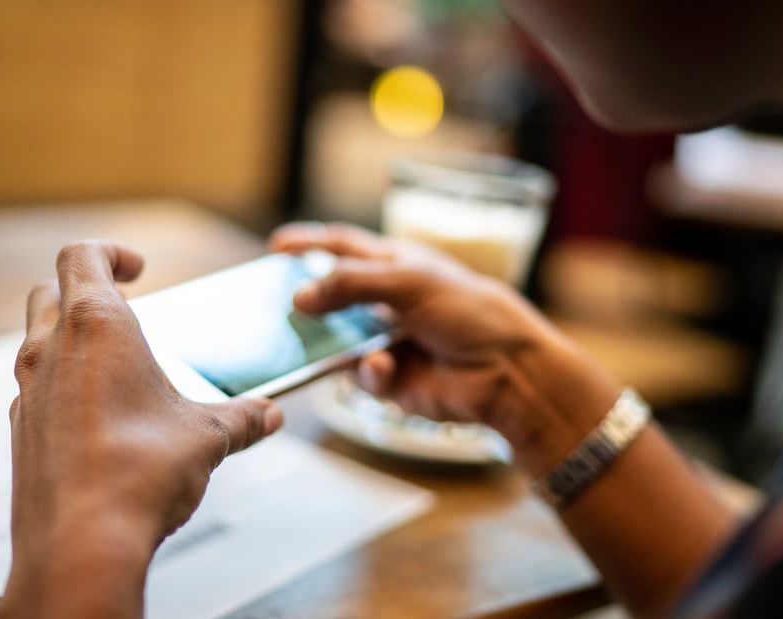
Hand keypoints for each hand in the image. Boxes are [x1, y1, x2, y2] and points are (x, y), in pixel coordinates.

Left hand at [0, 240, 281, 617]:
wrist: (82, 542)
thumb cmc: (139, 473)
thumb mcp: (207, 436)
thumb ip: (241, 418)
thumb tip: (268, 415)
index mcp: (96, 325)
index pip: (81, 255)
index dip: (110, 252)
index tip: (136, 267)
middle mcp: (50, 350)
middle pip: (49, 292)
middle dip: (84, 291)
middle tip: (124, 308)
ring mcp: (29, 392)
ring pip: (38, 343)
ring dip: (72, 342)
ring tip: (120, 368)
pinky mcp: (23, 434)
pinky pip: (39, 393)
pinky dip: (65, 389)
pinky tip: (103, 421)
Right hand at [270, 223, 621, 475]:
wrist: (508, 372)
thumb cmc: (470, 312)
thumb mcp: (409, 281)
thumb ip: (350, 283)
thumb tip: (299, 297)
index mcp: (398, 266)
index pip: (345, 248)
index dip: (311, 244)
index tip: (276, 246)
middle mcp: (389, 303)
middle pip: (333, 298)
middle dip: (306, 303)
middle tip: (275, 305)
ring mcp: (388, 343)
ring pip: (337, 343)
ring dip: (330, 343)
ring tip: (314, 339)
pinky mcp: (392, 381)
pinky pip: (360, 376)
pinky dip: (369, 371)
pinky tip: (386, 367)